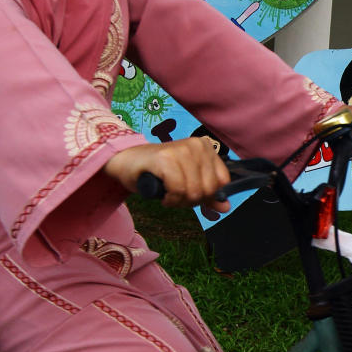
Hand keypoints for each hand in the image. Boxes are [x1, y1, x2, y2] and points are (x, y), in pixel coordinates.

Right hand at [103, 139, 230, 212]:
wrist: (126, 161)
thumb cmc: (157, 171)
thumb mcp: (188, 182)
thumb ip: (208, 194)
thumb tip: (225, 207)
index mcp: (205, 147)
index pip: (222, 182)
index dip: (207, 196)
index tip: (191, 194)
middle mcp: (196, 145)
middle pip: (208, 189)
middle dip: (191, 200)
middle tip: (176, 195)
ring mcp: (182, 150)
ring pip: (194, 191)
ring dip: (179, 201)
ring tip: (168, 193)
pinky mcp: (166, 158)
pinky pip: (178, 190)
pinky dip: (170, 199)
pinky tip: (163, 194)